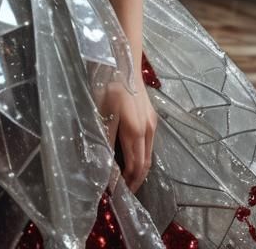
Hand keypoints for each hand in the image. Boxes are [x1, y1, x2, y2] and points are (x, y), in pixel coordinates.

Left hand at [101, 77, 157, 192]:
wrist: (123, 62)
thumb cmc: (109, 86)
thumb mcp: (102, 114)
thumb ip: (106, 141)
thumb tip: (107, 166)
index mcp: (135, 132)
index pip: (134, 166)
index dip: (126, 182)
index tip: (116, 193)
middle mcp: (148, 130)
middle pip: (145, 164)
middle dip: (135, 180)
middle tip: (123, 192)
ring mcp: (152, 123)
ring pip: (149, 154)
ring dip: (140, 169)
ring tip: (127, 179)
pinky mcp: (151, 116)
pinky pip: (149, 144)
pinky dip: (142, 156)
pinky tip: (132, 157)